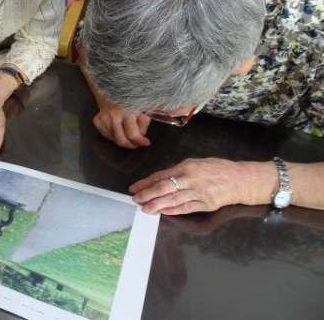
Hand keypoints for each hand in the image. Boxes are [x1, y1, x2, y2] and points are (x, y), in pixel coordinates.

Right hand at [93, 101, 150, 148]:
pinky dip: (114, 135)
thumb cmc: (131, 98)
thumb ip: (144, 123)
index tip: (146, 142)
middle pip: (121, 141)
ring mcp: (103, 119)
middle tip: (137, 143)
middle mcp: (113, 116)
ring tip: (128, 131)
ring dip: (123, 139)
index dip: (140, 142)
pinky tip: (118, 127)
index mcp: (127, 112)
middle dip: (131, 145)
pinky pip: (107, 135)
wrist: (113, 89)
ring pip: (114, 139)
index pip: (132, 135)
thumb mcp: (144, 107)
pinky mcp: (97, 121)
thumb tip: (141, 137)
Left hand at [130, 158, 277, 214]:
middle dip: (148, 194)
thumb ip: (179, 170)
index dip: (146, 182)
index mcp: (186, 167)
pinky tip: (164, 212)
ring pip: (173, 200)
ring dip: (157, 205)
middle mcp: (191, 179)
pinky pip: (187, 208)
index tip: (134, 188)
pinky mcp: (206, 204)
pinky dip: (174, 211)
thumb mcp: (196, 163)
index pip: (161, 175)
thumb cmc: (218, 169)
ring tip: (146, 209)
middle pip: (164, 187)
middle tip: (136, 200)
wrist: (241, 179)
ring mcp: (198, 193)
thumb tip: (161, 178)